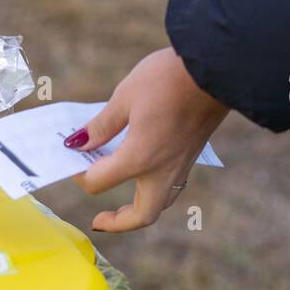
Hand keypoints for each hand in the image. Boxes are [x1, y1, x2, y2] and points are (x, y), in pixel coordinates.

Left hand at [74, 47, 228, 231]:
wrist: (218, 66)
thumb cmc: (170, 78)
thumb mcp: (126, 96)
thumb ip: (101, 126)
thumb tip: (77, 143)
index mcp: (139, 158)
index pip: (98, 182)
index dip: (79, 174)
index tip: (71, 156)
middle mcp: (163, 170)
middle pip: (142, 215)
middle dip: (118, 222)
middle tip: (99, 219)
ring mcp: (182, 164)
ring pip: (161, 202)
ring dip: (139, 209)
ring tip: (120, 204)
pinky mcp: (192, 154)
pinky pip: (172, 184)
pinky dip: (154, 189)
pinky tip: (142, 171)